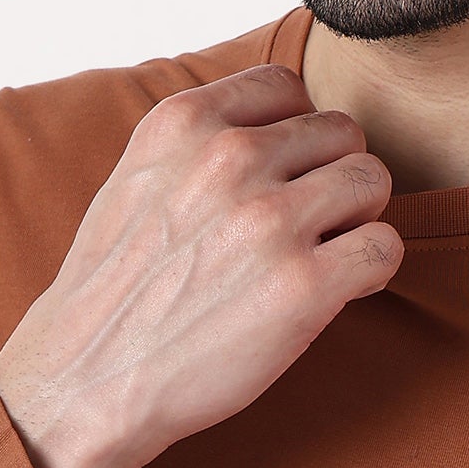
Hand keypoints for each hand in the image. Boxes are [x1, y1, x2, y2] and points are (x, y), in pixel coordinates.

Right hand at [0, 63, 402, 467]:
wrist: (84, 381)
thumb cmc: (117, 286)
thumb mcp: (138, 176)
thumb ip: (203, 135)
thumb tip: (285, 116)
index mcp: (183, 122)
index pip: (288, 86)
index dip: (294, 134)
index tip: (276, 178)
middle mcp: (228, 158)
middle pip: (342, 131)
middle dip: (330, 177)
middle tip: (301, 226)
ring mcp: (269, 220)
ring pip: (372, 180)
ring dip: (356, 219)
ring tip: (317, 255)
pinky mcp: (304, 285)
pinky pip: (384, 247)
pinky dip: (371, 270)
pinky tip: (336, 290)